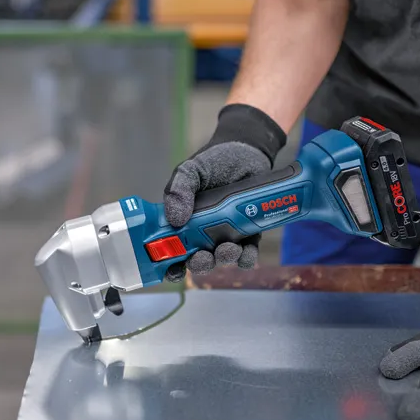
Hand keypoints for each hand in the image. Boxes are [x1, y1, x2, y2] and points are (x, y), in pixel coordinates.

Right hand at [163, 104, 285, 275]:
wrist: (248, 151)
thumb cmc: (213, 161)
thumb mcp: (190, 171)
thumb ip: (178, 190)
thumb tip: (175, 220)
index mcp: (183, 221)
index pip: (172, 250)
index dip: (171, 264)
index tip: (175, 268)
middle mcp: (202, 233)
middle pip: (198, 260)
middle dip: (200, 263)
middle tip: (204, 255)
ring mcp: (226, 234)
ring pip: (222, 258)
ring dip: (224, 259)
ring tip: (229, 248)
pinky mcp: (248, 232)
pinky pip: (247, 253)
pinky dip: (247, 257)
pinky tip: (246, 249)